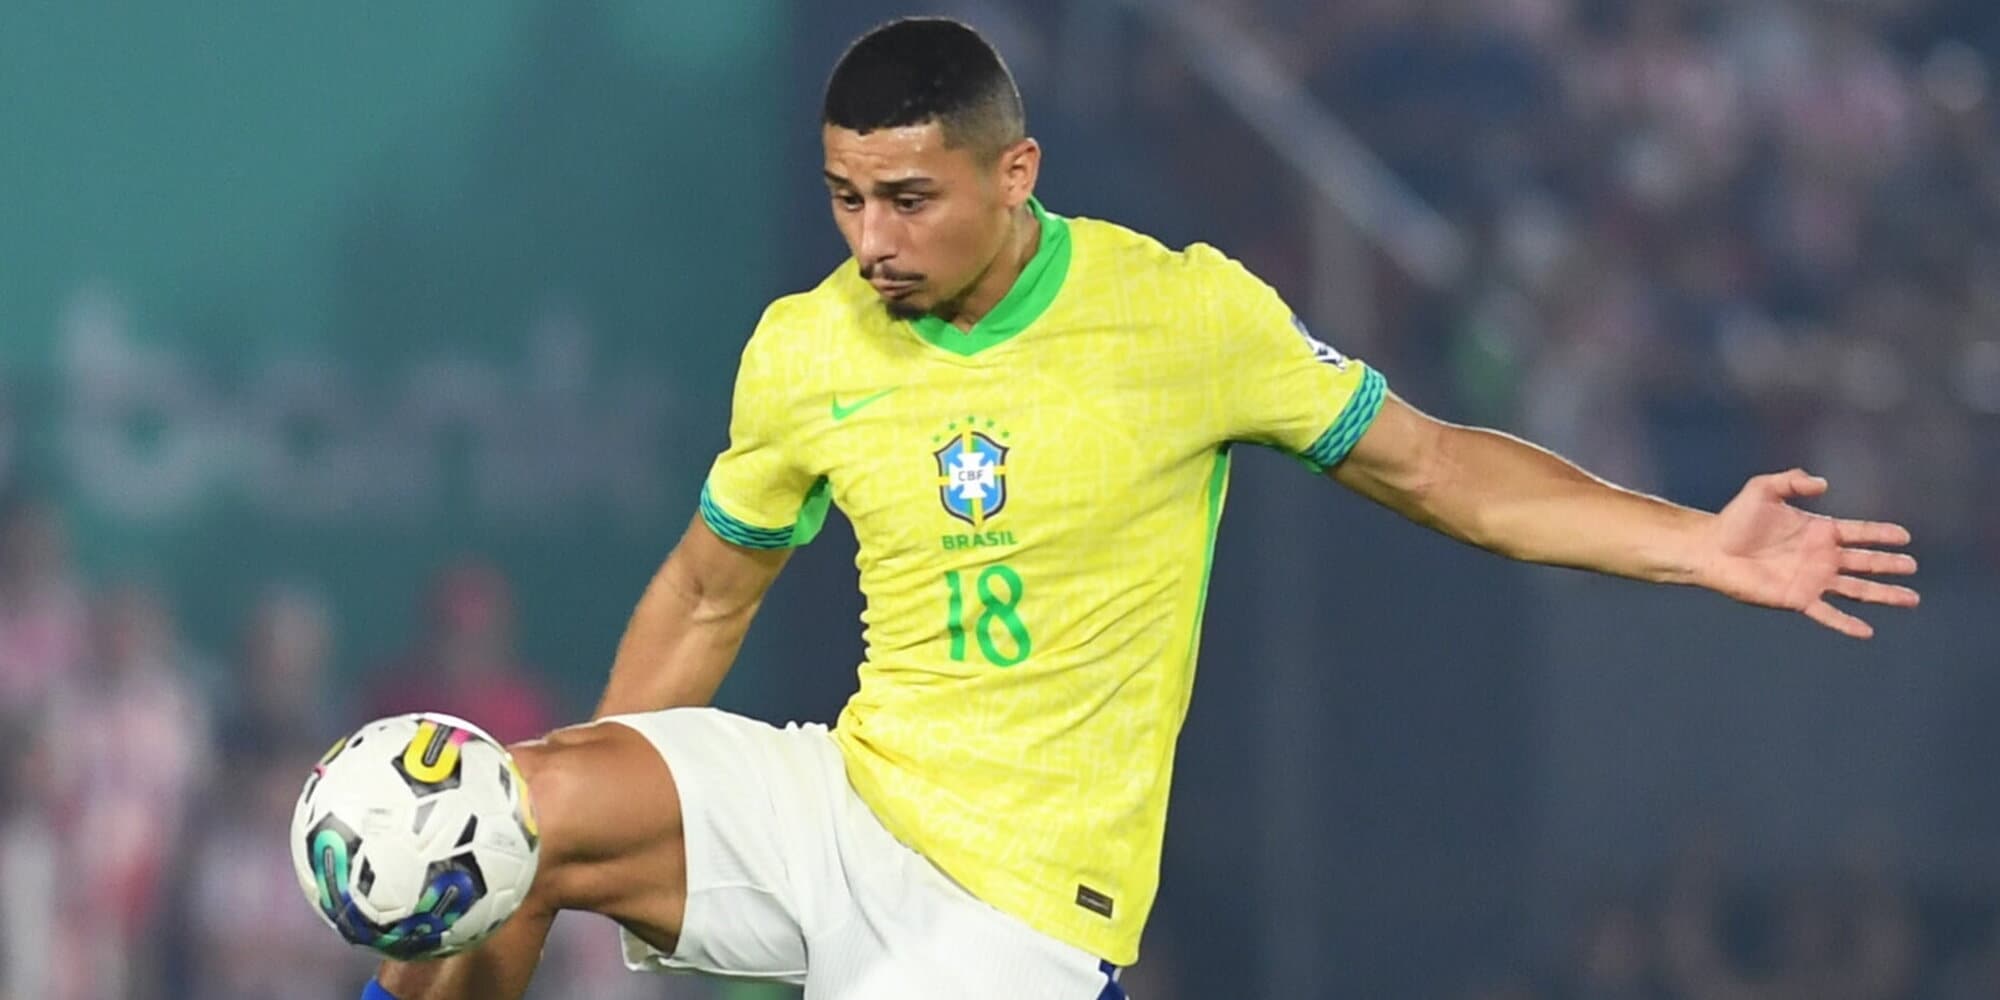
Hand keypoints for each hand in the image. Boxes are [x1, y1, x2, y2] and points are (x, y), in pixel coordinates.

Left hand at [1695, 469, 1917, 637]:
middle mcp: (1821, 557)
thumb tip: (1823, 484)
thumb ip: (1792, 482)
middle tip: (1912, 566)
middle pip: (1865, 562)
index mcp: (1819, 531)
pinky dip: (1846, 623)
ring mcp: (1812, 580)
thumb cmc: (1735, 519)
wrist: (1711, 549)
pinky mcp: (1797, 599)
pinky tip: (1867, 631)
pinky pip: (1828, 614)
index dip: (1882, 534)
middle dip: (1889, 564)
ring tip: (1911, 598)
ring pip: (1857, 589)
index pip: (1859, 532)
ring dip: (1883, 594)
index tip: (1905, 536)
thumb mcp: (1763, 489)